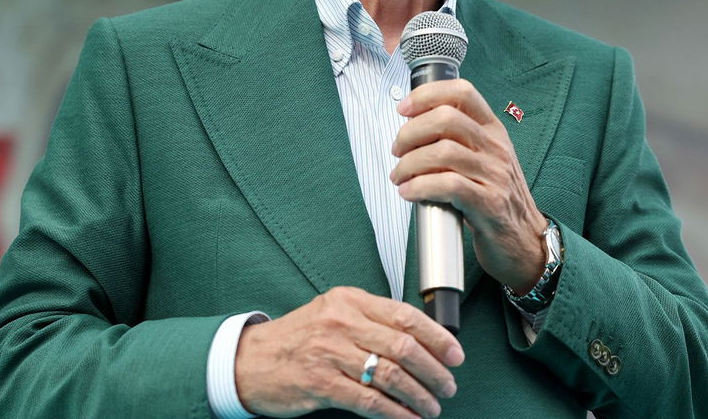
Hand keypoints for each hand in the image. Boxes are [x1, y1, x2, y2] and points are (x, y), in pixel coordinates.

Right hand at [234, 286, 463, 418]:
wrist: (252, 360)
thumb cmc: (298, 338)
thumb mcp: (333, 314)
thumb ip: (371, 320)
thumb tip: (420, 340)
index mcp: (349, 300)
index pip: (405, 315)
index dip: (437, 337)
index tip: (455, 354)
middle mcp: (341, 322)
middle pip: (403, 347)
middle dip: (434, 370)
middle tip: (448, 385)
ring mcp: (330, 354)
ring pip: (391, 376)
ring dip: (419, 396)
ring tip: (432, 406)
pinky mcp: (321, 384)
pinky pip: (369, 401)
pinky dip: (395, 413)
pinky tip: (408, 418)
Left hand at [391, 79, 547, 294]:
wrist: (525, 241)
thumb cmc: (496, 198)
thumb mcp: (484, 159)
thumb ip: (458, 140)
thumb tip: (412, 127)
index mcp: (493, 130)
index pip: (462, 92)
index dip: (427, 95)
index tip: (404, 109)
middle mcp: (496, 147)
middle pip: (446, 118)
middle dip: (410, 133)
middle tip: (398, 150)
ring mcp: (495, 175)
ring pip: (442, 152)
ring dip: (409, 163)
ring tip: (399, 176)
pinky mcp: (489, 203)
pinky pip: (448, 185)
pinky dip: (420, 186)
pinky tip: (409, 192)